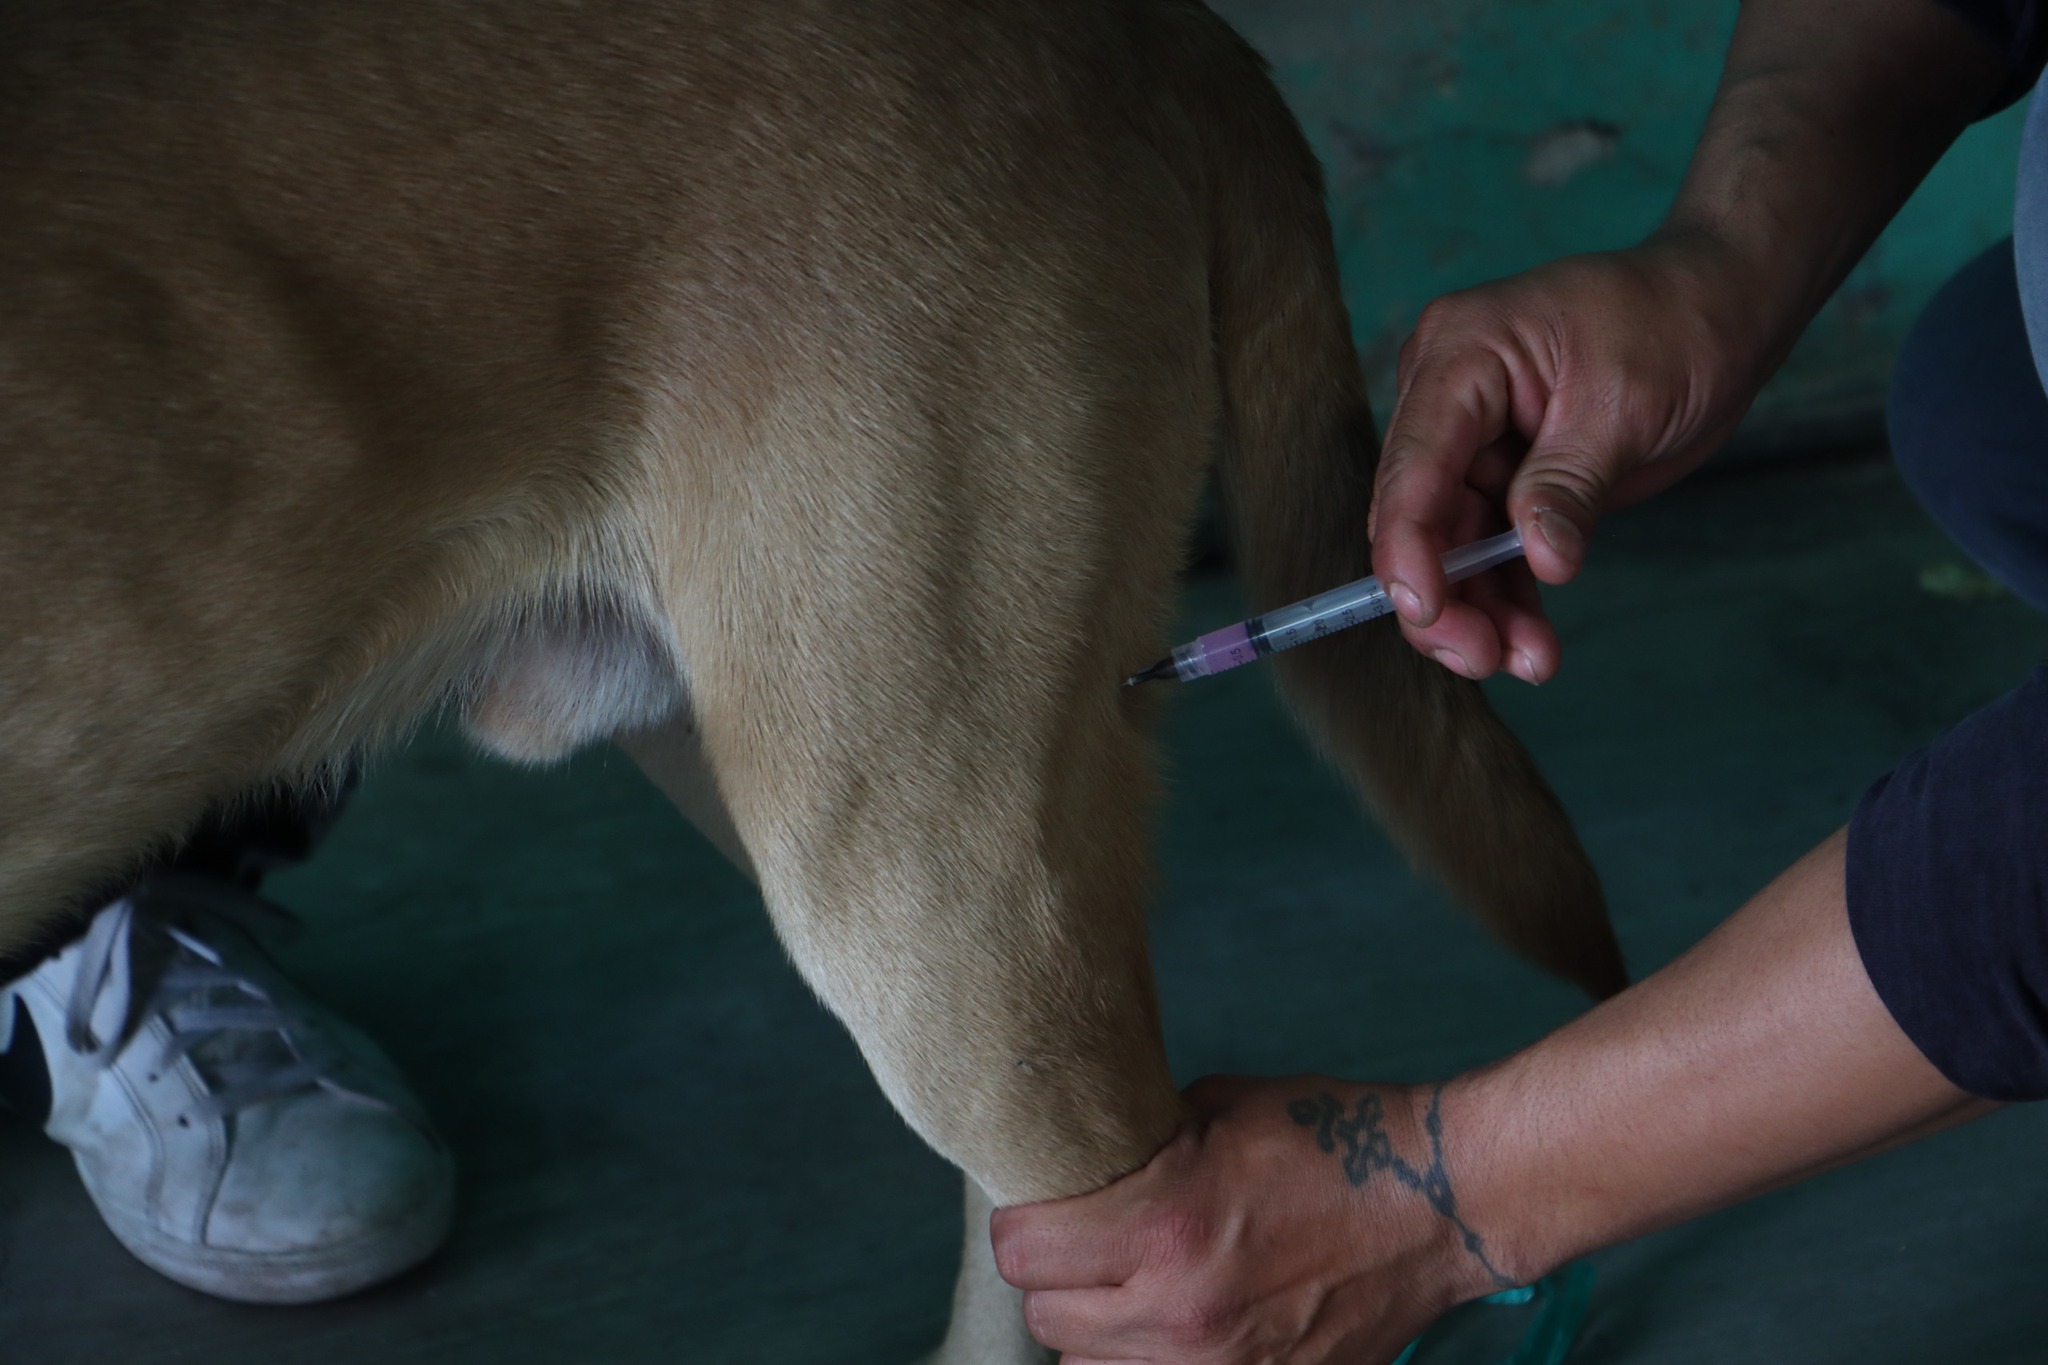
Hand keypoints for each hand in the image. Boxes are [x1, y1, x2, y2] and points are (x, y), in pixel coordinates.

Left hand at [990, 1075, 1503, 1364]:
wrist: (1437, 1202)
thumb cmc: (1332, 1138)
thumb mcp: (1217, 1110)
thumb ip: (1137, 1147)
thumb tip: (1078, 1162)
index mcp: (1163, 1228)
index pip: (1022, 1253)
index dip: (1020, 1221)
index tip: (1037, 1204)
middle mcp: (1178, 1312)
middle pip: (1045, 1317)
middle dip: (1054, 1273)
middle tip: (1083, 1239)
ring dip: (1093, 1328)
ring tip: (1127, 1284)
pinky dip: (1144, 1360)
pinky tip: (1168, 1321)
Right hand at [1367, 233, 1768, 683]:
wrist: (1726, 310)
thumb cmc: (1677, 324)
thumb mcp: (1626, 404)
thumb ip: (1568, 483)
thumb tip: (1539, 558)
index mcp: (1460, 355)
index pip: (1413, 464)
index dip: (1408, 546)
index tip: (1425, 611)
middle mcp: (1449, 399)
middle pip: (1419, 517)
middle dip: (1444, 595)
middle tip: (1482, 657)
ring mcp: (1476, 443)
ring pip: (1454, 547)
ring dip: (1482, 611)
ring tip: (1530, 660)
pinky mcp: (1509, 479)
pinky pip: (1495, 551)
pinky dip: (1512, 599)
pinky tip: (1535, 644)